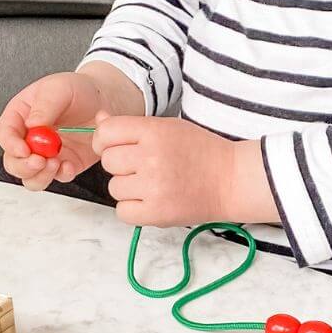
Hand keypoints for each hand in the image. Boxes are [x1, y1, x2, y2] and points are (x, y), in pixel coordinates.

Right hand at [0, 71, 110, 191]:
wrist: (102, 100)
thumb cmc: (76, 90)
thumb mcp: (58, 88)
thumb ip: (44, 106)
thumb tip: (33, 125)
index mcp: (20, 117)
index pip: (5, 135)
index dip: (11, 145)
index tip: (24, 150)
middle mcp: (29, 139)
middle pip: (13, 162)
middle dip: (24, 166)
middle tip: (40, 161)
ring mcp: (46, 155)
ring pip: (31, 177)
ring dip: (40, 176)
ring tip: (56, 162)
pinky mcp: (64, 164)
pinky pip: (58, 177)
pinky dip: (62, 175)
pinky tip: (69, 165)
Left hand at [92, 113, 238, 226]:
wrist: (232, 180)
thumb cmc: (203, 153)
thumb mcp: (169, 128)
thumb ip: (133, 126)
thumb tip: (100, 119)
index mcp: (155, 132)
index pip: (106, 133)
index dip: (105, 141)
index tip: (114, 147)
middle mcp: (152, 158)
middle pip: (108, 161)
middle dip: (122, 165)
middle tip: (144, 167)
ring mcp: (154, 187)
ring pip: (114, 187)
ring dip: (128, 188)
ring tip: (153, 184)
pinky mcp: (157, 213)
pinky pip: (122, 212)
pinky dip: (133, 209)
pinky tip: (151, 200)